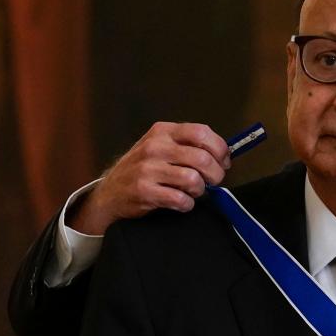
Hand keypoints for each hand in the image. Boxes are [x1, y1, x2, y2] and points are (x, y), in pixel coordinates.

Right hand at [67, 122, 230, 234]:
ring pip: (193, 179)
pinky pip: (180, 199)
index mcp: (164, 131)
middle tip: (213, 182)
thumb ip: (189, 146)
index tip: (224, 162)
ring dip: (199, 190)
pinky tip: (181, 202)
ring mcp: (148, 168)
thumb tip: (224, 156)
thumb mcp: (162, 147)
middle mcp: (156, 146)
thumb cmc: (143, 169)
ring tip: (192, 192)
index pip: (202, 132)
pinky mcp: (144, 190)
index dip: (220, 149)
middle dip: (216, 174)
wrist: (110, 192)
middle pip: (202, 158)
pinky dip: (187, 204)